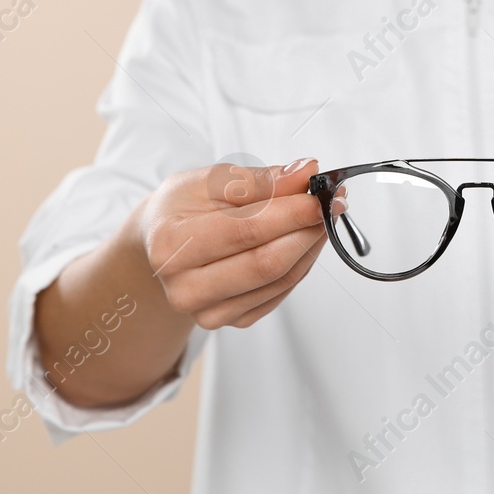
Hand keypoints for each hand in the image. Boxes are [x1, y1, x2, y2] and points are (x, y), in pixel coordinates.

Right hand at [140, 156, 337, 330]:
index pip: (246, 231)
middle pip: (266, 263)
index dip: (291, 212)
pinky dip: (300, 264)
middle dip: (307, 229)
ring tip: (319, 217)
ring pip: (280, 280)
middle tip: (331, 203)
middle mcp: (185, 288)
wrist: (162, 243)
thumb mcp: (211, 181)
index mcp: (172, 245)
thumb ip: (260, 179)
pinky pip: (280, 293)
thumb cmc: (183, 208)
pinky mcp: (231, 321)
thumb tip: (305, 172)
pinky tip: (301, 239)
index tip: (320, 193)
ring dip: (309, 245)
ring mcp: (208, 312)